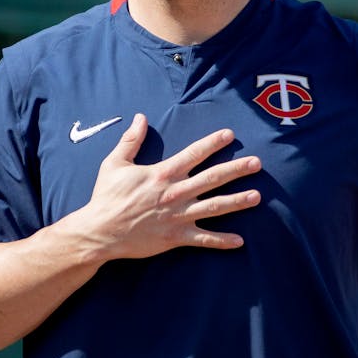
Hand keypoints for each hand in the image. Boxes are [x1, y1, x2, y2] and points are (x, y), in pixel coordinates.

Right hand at [73, 113, 261, 259]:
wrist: (100, 231)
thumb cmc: (106, 196)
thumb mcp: (115, 163)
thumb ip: (131, 139)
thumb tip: (141, 117)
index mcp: (163, 173)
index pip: (194, 154)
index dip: (213, 143)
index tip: (230, 135)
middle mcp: (175, 193)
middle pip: (212, 178)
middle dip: (236, 169)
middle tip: (257, 163)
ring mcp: (178, 216)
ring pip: (214, 206)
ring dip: (237, 201)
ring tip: (257, 196)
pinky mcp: (175, 237)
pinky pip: (203, 239)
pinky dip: (221, 241)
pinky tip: (240, 241)